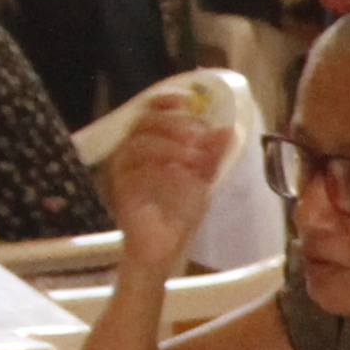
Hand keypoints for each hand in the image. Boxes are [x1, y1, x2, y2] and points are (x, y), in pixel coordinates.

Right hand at [102, 101, 235, 253]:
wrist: (166, 248)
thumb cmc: (179, 213)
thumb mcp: (203, 178)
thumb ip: (212, 154)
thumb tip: (227, 130)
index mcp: (148, 145)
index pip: (149, 113)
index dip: (164, 102)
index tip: (186, 101)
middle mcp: (130, 154)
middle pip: (142, 124)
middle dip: (171, 125)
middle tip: (196, 136)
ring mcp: (123, 173)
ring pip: (137, 145)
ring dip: (168, 146)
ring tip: (194, 158)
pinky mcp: (122, 193)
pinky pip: (135, 173)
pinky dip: (161, 170)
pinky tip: (182, 175)